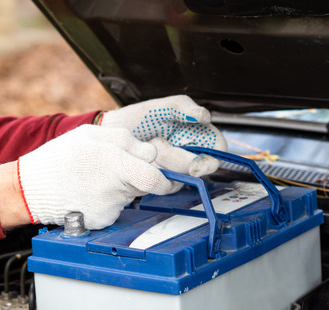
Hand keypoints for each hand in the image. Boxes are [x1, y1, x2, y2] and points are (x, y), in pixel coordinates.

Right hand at [15, 125, 176, 229]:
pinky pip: (116, 209)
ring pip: (130, 196)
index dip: (163, 176)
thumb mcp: (90, 134)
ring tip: (96, 179)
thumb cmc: (59, 158)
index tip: (166, 175)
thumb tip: (150, 151)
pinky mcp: (101, 221)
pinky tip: (90, 194)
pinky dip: (108, 201)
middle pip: (147, 187)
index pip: (156, 177)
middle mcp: (115, 188)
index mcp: (115, 161)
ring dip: (123, 188)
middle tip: (128, 174)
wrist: (30, 189)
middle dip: (144, 180)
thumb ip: (125, 139)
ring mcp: (108, 207)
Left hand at [99, 95, 226, 176]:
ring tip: (146, 145)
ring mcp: (174, 169)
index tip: (195, 166)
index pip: (217, 150)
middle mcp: (189, 153)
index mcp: (196, 134)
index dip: (211, 160)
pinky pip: (163, 185)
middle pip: (200, 168)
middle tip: (157, 144)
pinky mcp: (160, 181)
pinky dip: (151, 172)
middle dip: (177, 159)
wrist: (111, 132)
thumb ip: (182, 107)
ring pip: (180, 177)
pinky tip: (141, 159)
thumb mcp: (160, 107)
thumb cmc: (137, 119)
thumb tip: (204, 116)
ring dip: (162, 163)